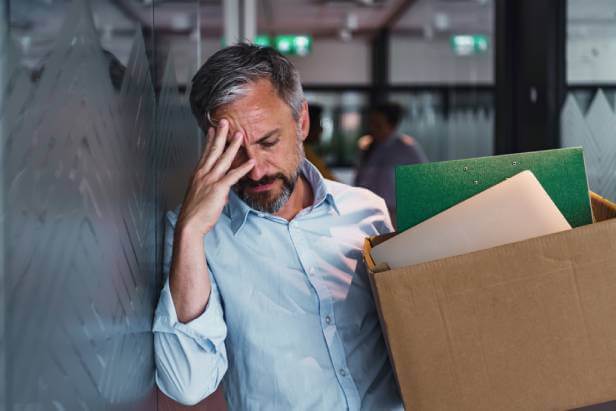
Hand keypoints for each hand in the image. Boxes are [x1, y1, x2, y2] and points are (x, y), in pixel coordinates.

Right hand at [176, 119, 254, 235]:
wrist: (189, 224)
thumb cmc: (194, 213)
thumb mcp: (201, 197)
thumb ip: (212, 190)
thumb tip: (223, 192)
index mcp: (197, 175)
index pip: (205, 153)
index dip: (209, 140)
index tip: (212, 129)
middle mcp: (203, 174)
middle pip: (213, 150)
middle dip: (220, 134)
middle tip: (225, 122)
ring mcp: (210, 179)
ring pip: (224, 158)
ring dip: (233, 145)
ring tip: (240, 134)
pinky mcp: (218, 188)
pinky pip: (233, 175)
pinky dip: (243, 168)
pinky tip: (252, 161)